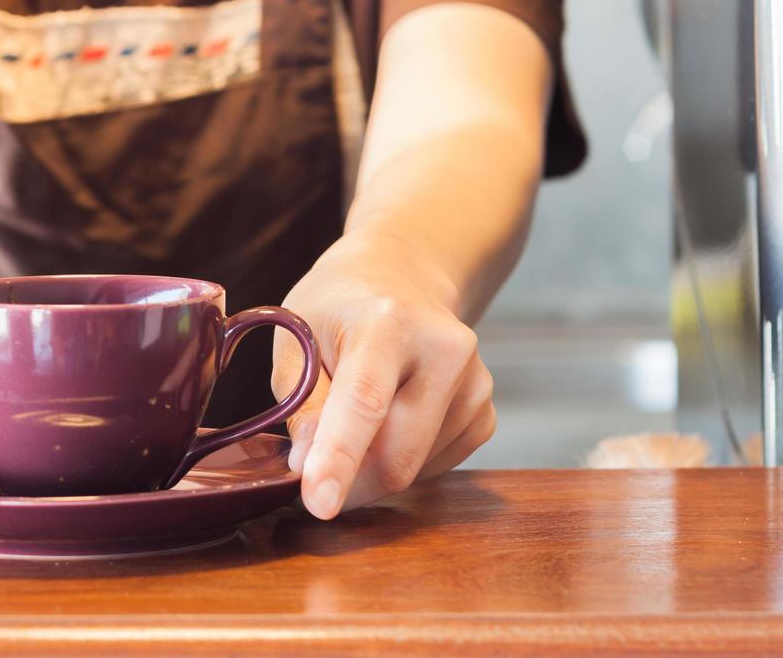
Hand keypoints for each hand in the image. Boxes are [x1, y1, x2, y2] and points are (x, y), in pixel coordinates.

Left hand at [273, 232, 495, 518]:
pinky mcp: (485, 412)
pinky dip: (400, 462)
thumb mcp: (297, 335)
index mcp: (388, 321)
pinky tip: (390, 421)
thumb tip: (308, 466)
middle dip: (348, 481)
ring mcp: (475, 382)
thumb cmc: (338, 308)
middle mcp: (445, 349)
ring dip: (371, 468)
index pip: (365, 401)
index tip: (318, 505)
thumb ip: (300, 402)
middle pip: (396, 454)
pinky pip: (434, 468)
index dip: (339, 458)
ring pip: (414, 469)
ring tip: (355, 418)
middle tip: (311, 476)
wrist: (402, 278)